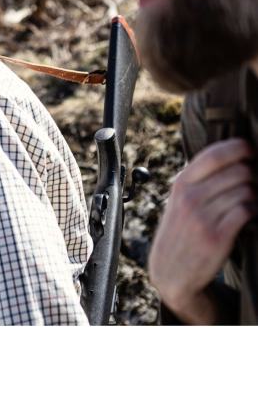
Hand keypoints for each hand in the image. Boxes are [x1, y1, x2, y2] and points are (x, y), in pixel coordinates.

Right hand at [149, 138, 255, 323]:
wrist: (171, 271)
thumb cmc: (180, 232)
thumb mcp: (178, 201)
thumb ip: (197, 180)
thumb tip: (231, 156)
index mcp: (180, 184)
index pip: (213, 155)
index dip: (237, 148)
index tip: (249, 148)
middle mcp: (189, 198)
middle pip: (237, 172)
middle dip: (251, 175)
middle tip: (251, 182)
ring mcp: (203, 217)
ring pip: (245, 191)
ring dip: (253, 195)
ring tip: (248, 202)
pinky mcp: (217, 236)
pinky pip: (246, 212)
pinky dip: (252, 212)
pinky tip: (247, 217)